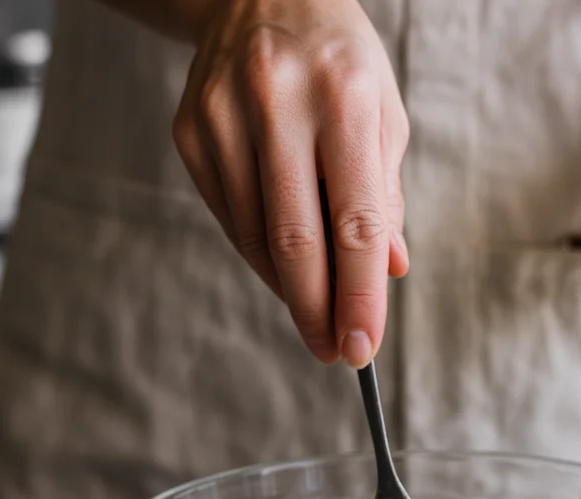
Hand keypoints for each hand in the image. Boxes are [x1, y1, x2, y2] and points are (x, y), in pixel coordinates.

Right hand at [173, 0, 408, 365]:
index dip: (360, 297)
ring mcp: (224, 116)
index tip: (361, 348)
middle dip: (317, 311)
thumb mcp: (383, 117)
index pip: (356, 224)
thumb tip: (389, 273)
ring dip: (289, 289)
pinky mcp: (191, 131)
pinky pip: (230, 219)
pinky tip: (283, 265)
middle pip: (297, 241)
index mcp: (344, 98)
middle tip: (331, 352)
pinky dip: (260, 256)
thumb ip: (386, 197)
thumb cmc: (339, 64)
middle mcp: (278, 101)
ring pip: (257, 238)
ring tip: (314, 309)